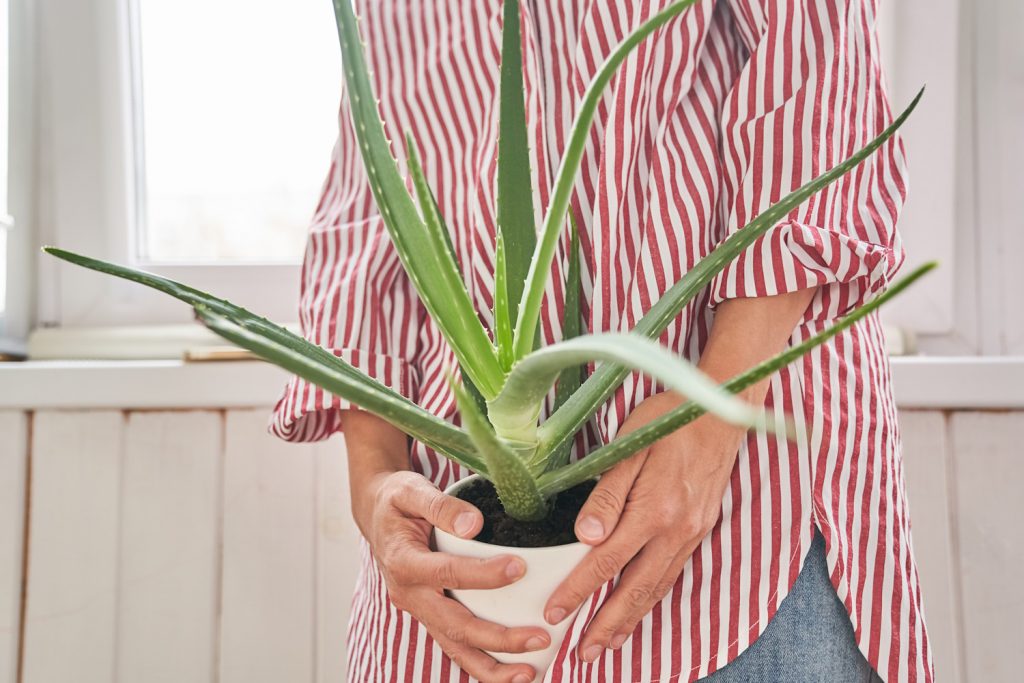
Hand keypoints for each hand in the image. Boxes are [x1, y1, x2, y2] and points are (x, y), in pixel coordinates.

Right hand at [359, 470, 549, 682]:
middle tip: (540, 636)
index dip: (483, 575)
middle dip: (498, 637)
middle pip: (454, 625)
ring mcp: (419, 610)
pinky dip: (483, 662)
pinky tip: (514, 670)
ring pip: (454, 648)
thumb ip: (441, 506)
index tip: (520, 569)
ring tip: (529, 674)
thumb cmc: (398, 501)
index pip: (446, 573)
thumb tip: (473, 525)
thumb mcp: (412, 490)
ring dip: (491, 667)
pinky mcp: (430, 616)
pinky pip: (456, 645)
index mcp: (403, 562)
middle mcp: (409, 594)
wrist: (376, 515)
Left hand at [543, 393, 747, 662]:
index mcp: (654, 510)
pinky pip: (673, 575)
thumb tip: (586, 536)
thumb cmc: (670, 421)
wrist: (722, 412)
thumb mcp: (630, 446)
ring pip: (656, 588)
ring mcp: (692, 534)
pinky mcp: (700, 531)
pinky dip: (653, 598)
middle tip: (582, 653)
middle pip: (634, 589)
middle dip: (606, 625)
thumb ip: (607, 494)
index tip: (555, 612)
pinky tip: (640, 608)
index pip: (607, 561)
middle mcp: (676, 530)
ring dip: (630, 620)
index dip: (579, 590)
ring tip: (608, 643)